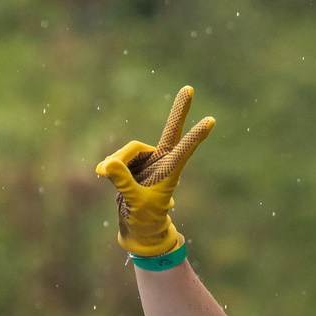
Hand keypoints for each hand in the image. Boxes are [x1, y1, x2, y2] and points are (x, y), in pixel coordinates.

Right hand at [96, 85, 214, 258]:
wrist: (136, 227)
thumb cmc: (143, 219)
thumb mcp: (133, 202)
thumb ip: (122, 181)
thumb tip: (108, 163)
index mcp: (170, 172)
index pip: (184, 150)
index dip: (196, 136)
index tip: (211, 121)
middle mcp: (161, 162)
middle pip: (170, 131)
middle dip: (179, 111)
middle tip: (190, 89)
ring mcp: (147, 161)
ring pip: (129, 149)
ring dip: (116, 161)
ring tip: (105, 176)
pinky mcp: (131, 163)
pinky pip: (117, 157)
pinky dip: (109, 166)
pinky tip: (104, 175)